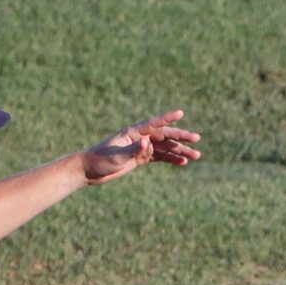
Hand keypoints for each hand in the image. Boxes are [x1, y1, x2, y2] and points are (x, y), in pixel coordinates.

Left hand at [79, 111, 202, 183]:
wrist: (88, 170)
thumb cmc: (99, 160)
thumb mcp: (116, 156)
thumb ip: (134, 149)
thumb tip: (148, 142)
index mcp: (132, 132)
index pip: (154, 123)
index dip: (167, 118)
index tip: (181, 114)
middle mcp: (139, 137)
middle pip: (164, 136)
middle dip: (181, 138)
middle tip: (196, 139)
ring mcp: (140, 147)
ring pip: (164, 148)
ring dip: (179, 151)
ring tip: (196, 156)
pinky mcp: (140, 158)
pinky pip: (159, 157)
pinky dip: (171, 159)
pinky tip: (182, 162)